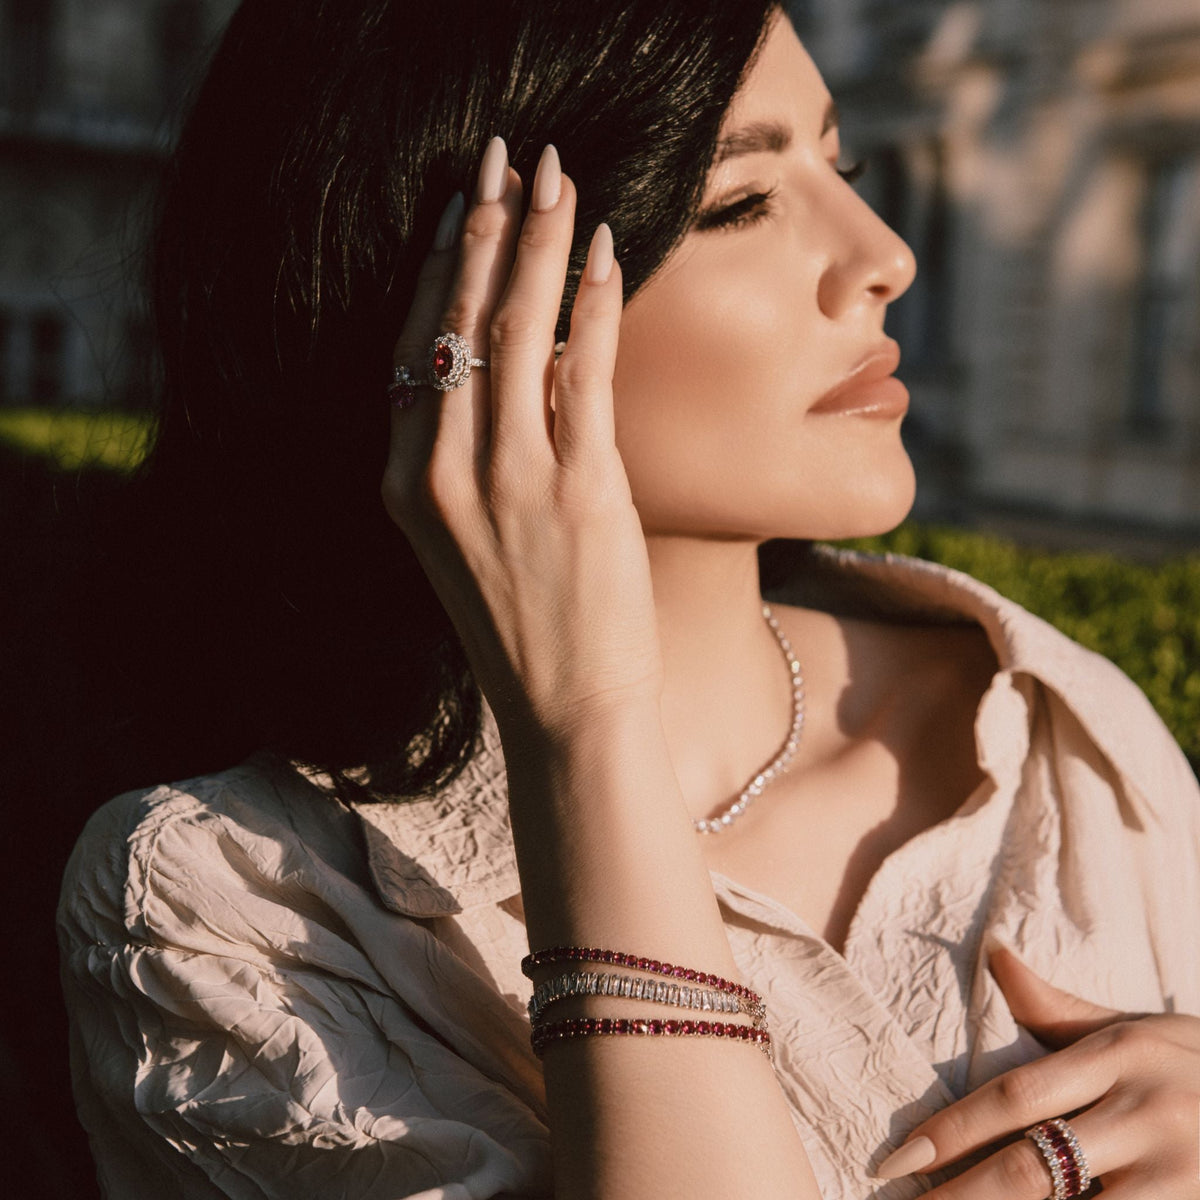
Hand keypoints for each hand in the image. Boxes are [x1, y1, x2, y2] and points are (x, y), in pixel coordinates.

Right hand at [381, 138, 663, 747]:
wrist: (564, 709)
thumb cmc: (521, 625)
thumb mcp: (463, 537)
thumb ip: (463, 455)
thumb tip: (501, 362)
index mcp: (404, 481)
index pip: (413, 346)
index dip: (440, 266)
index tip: (462, 207)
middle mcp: (442, 470)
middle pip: (458, 321)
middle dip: (485, 228)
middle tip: (506, 160)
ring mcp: (508, 479)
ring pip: (517, 330)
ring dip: (540, 243)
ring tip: (557, 181)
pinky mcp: (578, 489)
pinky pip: (582, 371)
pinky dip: (594, 303)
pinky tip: (606, 251)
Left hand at [876, 941, 1199, 1196]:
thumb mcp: (1141, 1031)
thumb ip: (1060, 1010)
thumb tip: (993, 951)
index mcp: (1120, 1056)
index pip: (1015, 1097)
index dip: (951, 1131)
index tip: (896, 1159)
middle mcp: (1149, 1113)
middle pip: (1034, 1167)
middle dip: (964, 1196)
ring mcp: (1184, 1173)